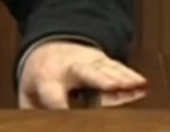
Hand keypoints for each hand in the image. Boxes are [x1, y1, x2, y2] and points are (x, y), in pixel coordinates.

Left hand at [18, 41, 146, 108]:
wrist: (50, 46)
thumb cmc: (41, 77)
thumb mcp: (28, 92)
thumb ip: (31, 110)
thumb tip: (33, 126)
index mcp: (47, 79)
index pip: (53, 95)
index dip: (60, 106)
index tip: (66, 114)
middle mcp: (69, 67)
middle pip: (85, 72)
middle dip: (99, 79)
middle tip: (112, 86)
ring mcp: (87, 61)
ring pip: (105, 69)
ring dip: (121, 77)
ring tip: (136, 85)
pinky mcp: (101, 59)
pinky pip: (116, 66)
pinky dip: (129, 75)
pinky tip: (141, 83)